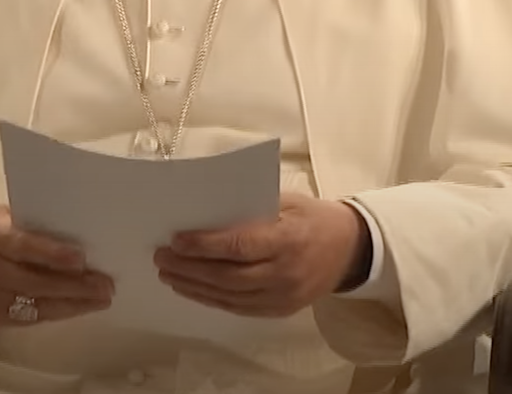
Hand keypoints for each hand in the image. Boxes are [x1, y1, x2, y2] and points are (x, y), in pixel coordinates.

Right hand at [0, 204, 113, 325]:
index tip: (81, 258)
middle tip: (105, 286)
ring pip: (33, 306)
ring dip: (71, 304)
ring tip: (100, 300)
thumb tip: (77, 233)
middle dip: (72, 286)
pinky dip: (56, 313)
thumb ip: (31, 226)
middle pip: (32, 282)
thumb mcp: (2, 216)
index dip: (51, 254)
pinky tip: (78, 308)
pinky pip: (28, 320)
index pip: (21, 246)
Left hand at [153, 192, 369, 317]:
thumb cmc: (312, 217)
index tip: (176, 240)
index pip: (238, 246)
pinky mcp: (280, 310)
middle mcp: (284, 273)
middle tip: (161, 257)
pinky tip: (192, 289)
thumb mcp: (287, 201)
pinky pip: (239, 308)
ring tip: (168, 274)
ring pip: (229, 296)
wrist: (350, 249)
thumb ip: (251, 209)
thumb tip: (205, 211)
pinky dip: (211, 299)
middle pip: (227, 276)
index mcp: (287, 239)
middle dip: (189, 268)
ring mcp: (283, 296)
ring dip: (194, 287)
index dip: (204, 245)